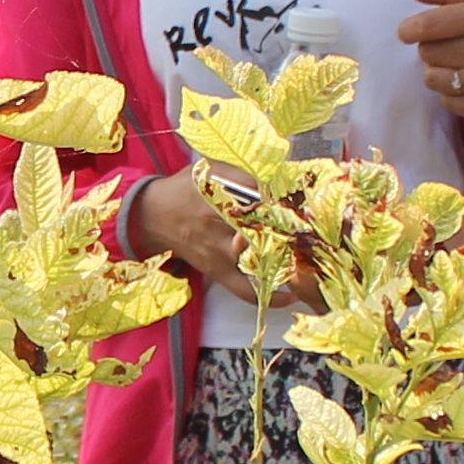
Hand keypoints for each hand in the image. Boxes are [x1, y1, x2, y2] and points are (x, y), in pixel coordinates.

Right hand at [123, 169, 306, 310]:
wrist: (153, 215)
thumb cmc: (185, 188)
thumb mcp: (209, 168)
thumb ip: (242, 171)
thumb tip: (278, 178)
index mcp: (215, 193)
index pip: (256, 196)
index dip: (279, 200)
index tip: (298, 203)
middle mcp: (216, 224)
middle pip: (260, 230)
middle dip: (286, 232)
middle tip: (310, 234)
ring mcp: (217, 252)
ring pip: (256, 261)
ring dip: (283, 262)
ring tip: (307, 262)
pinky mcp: (216, 271)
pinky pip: (244, 290)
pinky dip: (268, 295)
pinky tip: (290, 295)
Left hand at [396, 0, 463, 128]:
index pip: (427, 26)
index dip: (408, 30)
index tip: (410, 32)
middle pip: (426, 53)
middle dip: (431, 48)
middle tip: (453, 45)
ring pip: (433, 80)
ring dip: (439, 71)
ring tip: (461, 63)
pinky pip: (449, 103)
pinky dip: (452, 93)